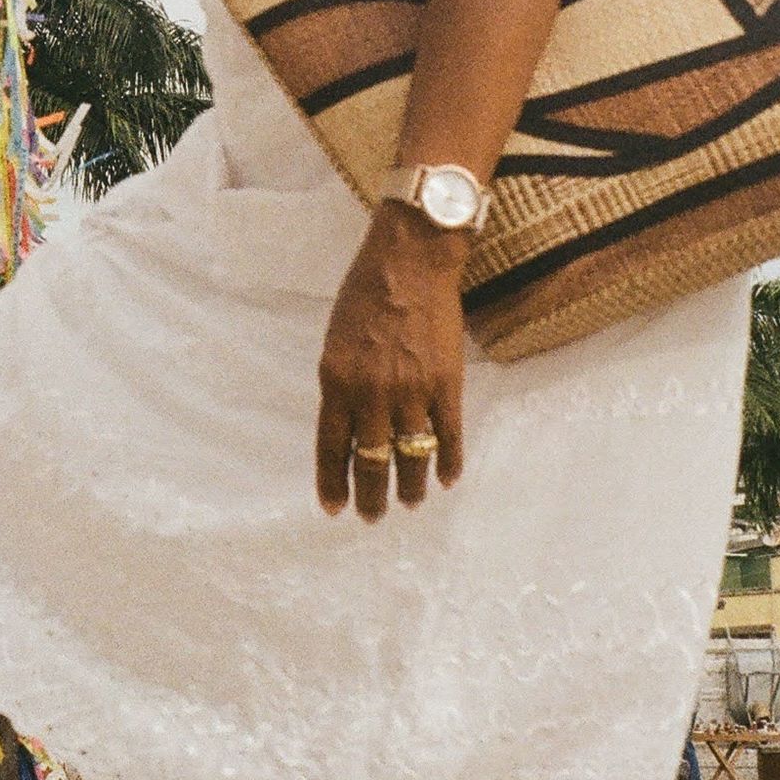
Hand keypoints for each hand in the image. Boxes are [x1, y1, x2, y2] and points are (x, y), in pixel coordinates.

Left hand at [315, 204, 467, 519]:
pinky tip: (446, 480)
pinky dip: (448, 464)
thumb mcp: (335, 343)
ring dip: (409, 488)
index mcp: (337, 381)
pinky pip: (447, 437)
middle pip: (371, 462)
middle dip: (370, 497)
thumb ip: (340, 389)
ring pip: (410, 458)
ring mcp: (412, 391)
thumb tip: (348, 432)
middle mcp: (372, 393)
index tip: (335, 509)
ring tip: (409, 503)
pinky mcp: (447, 384)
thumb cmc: (365, 296)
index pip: (331, 448)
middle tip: (372, 517)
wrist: (410, 262)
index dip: (333, 483)